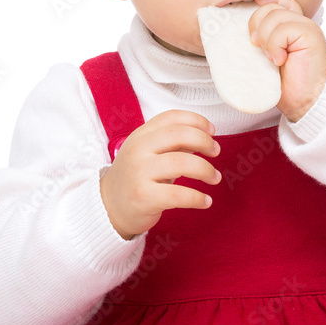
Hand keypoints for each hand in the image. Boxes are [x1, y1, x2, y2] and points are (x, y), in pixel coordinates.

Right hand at [99, 110, 221, 239]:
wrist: (109, 207)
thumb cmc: (137, 177)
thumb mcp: (150, 153)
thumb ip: (174, 143)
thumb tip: (205, 137)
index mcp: (141, 135)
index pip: (171, 117)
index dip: (196, 120)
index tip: (212, 130)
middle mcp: (138, 150)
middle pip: (179, 135)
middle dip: (204, 141)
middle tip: (216, 152)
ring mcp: (139, 173)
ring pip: (182, 163)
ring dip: (206, 170)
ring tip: (214, 178)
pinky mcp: (144, 197)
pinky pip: (179, 195)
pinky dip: (198, 198)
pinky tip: (205, 201)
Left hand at [249, 0, 325, 122]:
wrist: (306, 102)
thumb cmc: (287, 84)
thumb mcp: (268, 56)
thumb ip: (262, 39)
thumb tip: (239, 30)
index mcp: (292, 25)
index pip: (276, 0)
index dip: (260, 7)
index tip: (252, 31)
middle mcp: (300, 22)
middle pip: (270, 6)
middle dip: (257, 26)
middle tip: (259, 49)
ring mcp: (307, 27)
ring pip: (274, 15)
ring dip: (266, 39)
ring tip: (272, 58)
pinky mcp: (310, 35)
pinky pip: (282, 30)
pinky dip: (275, 46)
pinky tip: (280, 61)